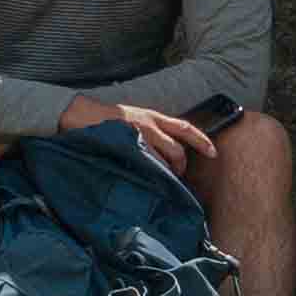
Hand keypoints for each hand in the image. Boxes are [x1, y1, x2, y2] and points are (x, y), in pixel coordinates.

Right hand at [60, 92, 213, 177]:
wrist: (81, 114)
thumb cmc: (107, 120)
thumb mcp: (134, 120)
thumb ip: (151, 132)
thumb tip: (164, 153)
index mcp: (153, 117)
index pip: (185, 128)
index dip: (202, 141)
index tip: (213, 153)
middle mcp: (150, 124)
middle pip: (177, 149)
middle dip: (180, 167)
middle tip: (176, 177)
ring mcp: (138, 135)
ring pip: (162, 159)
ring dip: (165, 173)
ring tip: (159, 181)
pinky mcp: (126, 144)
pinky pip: (146, 163)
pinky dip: (150, 173)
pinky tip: (146, 178)